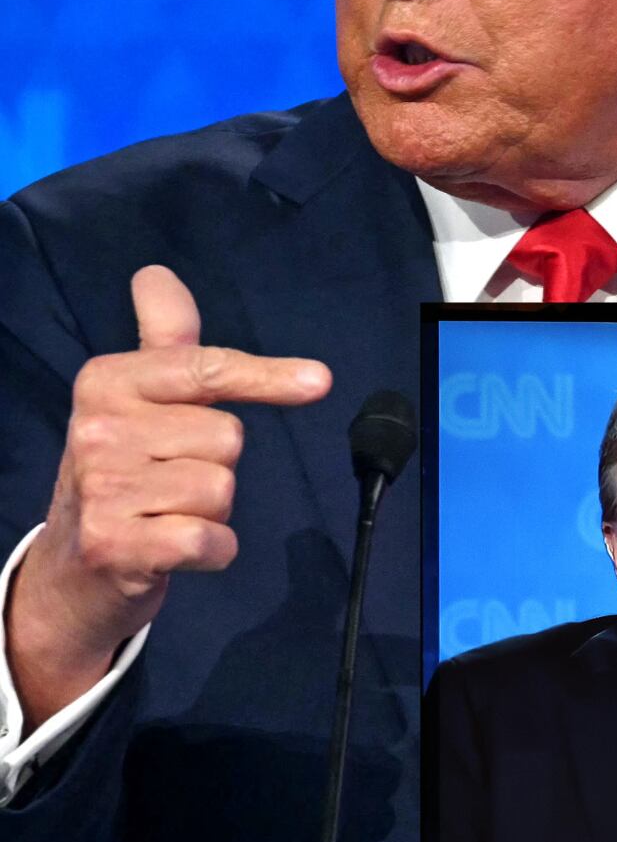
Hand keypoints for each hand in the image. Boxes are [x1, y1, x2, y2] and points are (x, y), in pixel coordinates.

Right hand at [6, 265, 331, 731]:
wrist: (72, 569)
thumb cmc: (122, 470)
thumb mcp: (135, 398)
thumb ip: (162, 337)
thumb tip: (156, 272)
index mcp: (106, 383)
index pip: (206, 369)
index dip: (266, 376)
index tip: (319, 381)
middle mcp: (96, 430)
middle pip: (228, 437)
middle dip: (215, 463)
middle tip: (168, 479)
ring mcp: (101, 489)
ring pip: (223, 489)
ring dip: (211, 510)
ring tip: (165, 512)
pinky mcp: (114, 545)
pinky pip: (211, 540)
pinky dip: (212, 551)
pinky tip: (173, 548)